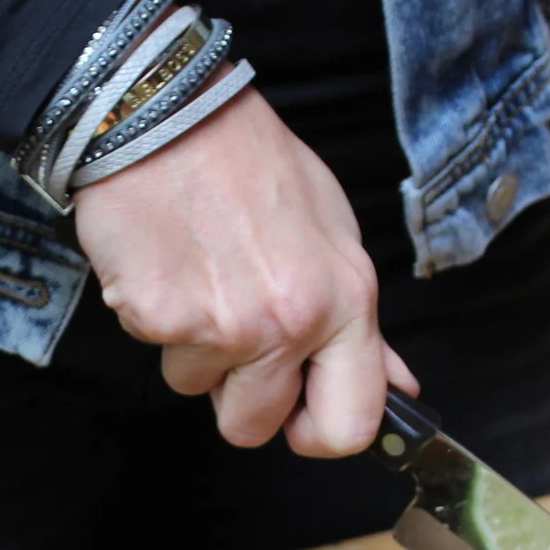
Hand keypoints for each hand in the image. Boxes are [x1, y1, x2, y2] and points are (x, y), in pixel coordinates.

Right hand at [72, 88, 414, 455]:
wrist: (167, 114)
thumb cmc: (248, 164)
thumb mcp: (332, 234)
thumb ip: (357, 321)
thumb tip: (397, 387)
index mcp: (346, 301)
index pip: (350, 425)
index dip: (315, 434)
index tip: (295, 415)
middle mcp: (290, 321)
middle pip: (253, 429)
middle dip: (235, 397)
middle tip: (229, 333)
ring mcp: (223, 324)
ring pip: (197, 388)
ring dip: (191, 347)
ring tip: (199, 275)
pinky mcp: (160, 316)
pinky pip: (154, 348)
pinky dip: (152, 314)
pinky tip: (167, 262)